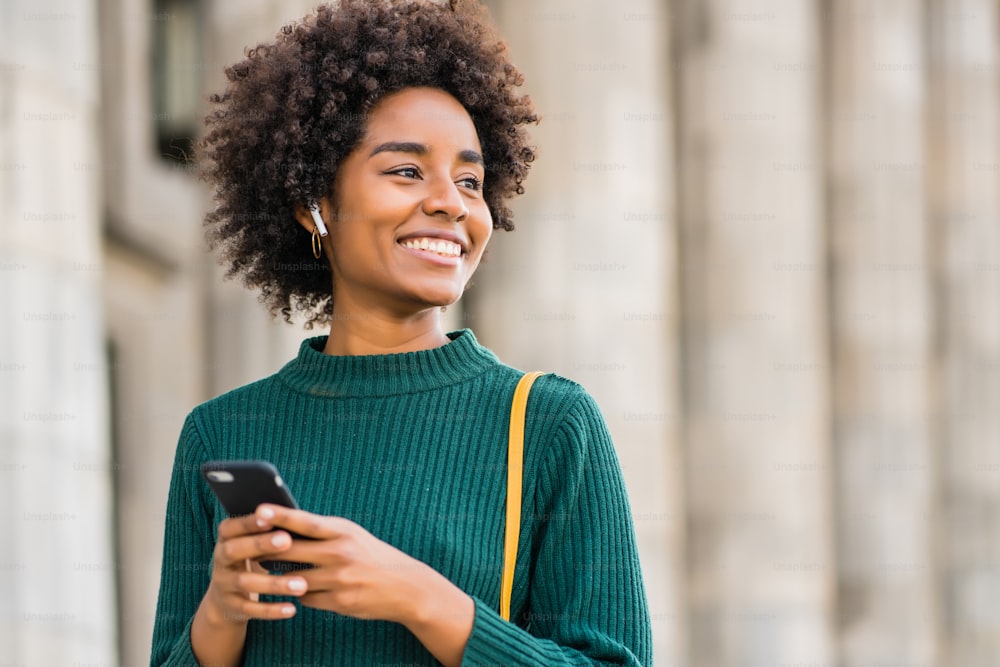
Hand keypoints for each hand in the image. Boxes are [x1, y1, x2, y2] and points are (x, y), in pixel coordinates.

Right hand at [203, 513, 310, 625]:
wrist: (226, 598)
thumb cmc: (251, 559)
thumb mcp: (253, 543)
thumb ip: (268, 531)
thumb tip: (295, 517)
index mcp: (226, 538)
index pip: (231, 527)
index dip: (248, 522)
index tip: (270, 517)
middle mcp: (220, 560)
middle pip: (235, 550)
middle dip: (260, 544)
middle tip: (287, 540)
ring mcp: (224, 584)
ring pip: (245, 583)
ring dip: (274, 583)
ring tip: (301, 584)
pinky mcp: (232, 607)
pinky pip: (251, 609)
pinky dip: (271, 610)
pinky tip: (291, 609)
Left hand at [252, 504, 434, 623]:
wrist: (404, 586)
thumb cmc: (372, 555)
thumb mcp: (352, 535)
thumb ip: (322, 531)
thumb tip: (286, 526)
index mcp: (343, 532)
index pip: (306, 521)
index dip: (281, 516)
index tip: (258, 510)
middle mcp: (340, 553)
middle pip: (291, 551)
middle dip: (268, 550)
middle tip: (249, 548)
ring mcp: (339, 579)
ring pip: (294, 579)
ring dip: (283, 576)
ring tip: (275, 571)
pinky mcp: (339, 602)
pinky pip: (307, 598)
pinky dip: (303, 593)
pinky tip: (306, 588)